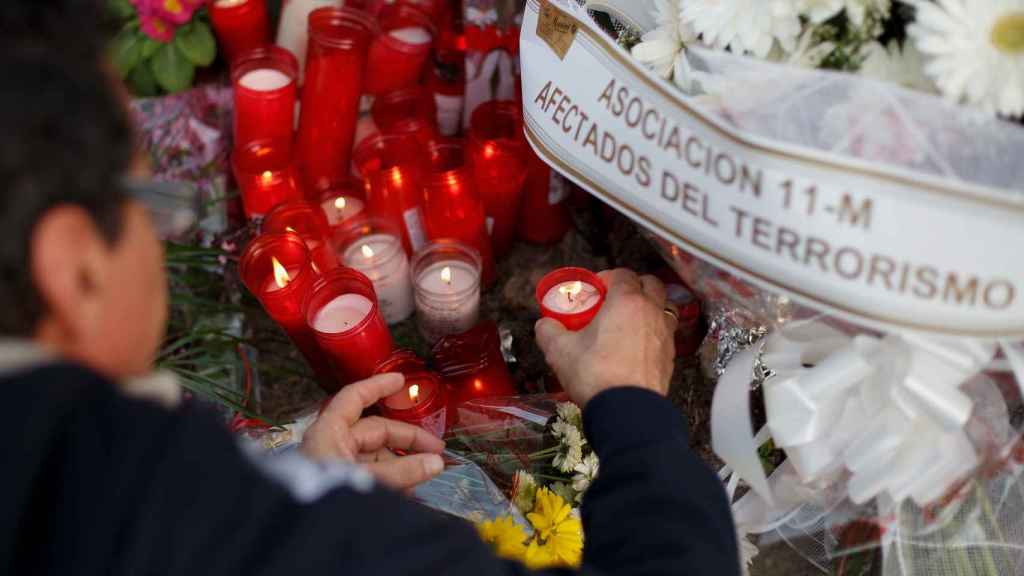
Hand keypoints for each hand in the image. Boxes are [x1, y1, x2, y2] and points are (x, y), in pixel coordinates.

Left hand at [303, 373, 445, 490]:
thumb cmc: (325, 500)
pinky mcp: (339, 487)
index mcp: (329, 432)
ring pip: (375, 457)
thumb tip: (436, 462)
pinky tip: (410, 493)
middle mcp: (331, 445)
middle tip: (437, 452)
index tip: (402, 381)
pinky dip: (390, 481)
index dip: (378, 386)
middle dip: (407, 441)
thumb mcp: (368, 481)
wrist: (304, 541)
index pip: (355, 398)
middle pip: (375, 431)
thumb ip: (403, 472)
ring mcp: (334, 466)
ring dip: (402, 465)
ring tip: (425, 478)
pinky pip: (370, 477)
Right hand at [535, 268, 676, 406]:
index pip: (623, 274)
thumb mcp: (560, 350)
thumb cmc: (595, 374)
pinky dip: (653, 331)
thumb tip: (544, 325)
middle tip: (614, 300)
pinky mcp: (671, 356)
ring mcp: (665, 334)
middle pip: (651, 284)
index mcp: (626, 301)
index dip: (607, 277)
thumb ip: (549, 331)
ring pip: (664, 307)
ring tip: (630, 321)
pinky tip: (637, 346)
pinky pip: (665, 333)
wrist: (626, 411)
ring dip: (649, 307)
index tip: (595, 289)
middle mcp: (651, 312)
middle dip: (634, 285)